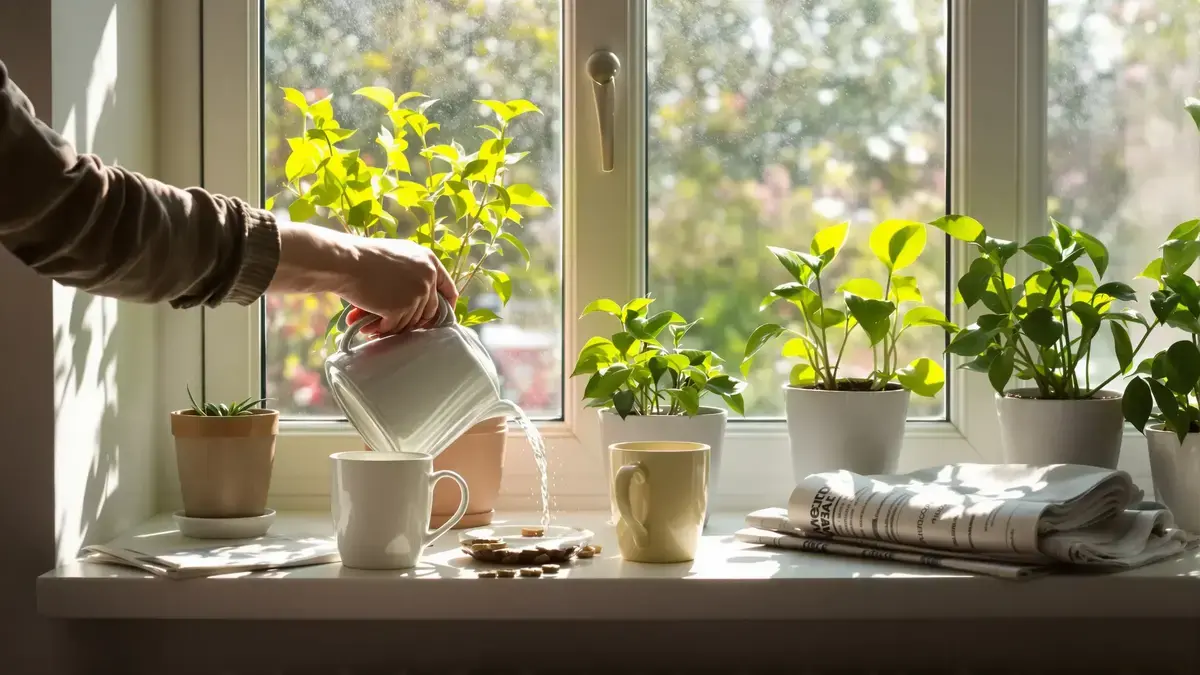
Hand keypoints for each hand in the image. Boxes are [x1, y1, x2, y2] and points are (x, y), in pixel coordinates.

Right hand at [338, 238, 457, 335]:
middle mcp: (427, 277)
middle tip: (397, 324)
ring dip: (394, 326)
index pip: (448, 288)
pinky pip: (396, 326)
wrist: (346, 261)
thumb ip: (415, 272)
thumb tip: (422, 297)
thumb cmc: (364, 258)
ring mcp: (416, 293)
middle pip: (429, 310)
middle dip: (415, 321)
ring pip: (411, 321)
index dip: (445, 304)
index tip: (439, 315)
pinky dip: (382, 328)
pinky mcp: (402, 308)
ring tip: (376, 325)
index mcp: (429, 261)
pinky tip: (369, 326)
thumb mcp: (399, 256)